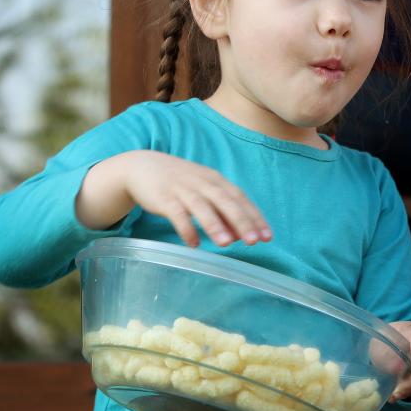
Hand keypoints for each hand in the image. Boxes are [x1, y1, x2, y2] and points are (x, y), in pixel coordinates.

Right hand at [77, 150, 272, 247]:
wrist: (142, 166)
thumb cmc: (180, 183)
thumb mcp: (204, 193)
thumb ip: (222, 213)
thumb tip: (241, 236)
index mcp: (216, 181)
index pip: (241, 199)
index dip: (255, 217)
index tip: (268, 237)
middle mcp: (203, 183)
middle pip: (226, 202)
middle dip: (242, 222)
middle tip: (254, 241)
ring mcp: (183, 189)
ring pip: (202, 207)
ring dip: (215, 225)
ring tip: (227, 244)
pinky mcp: (163, 197)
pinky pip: (176, 214)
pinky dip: (186, 228)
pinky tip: (194, 244)